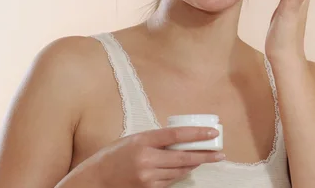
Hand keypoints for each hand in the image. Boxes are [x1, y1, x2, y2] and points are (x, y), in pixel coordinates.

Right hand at [77, 127, 223, 187]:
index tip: (213, 133)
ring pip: (180, 170)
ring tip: (206, 159)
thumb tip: (180, 137)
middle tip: (219, 153)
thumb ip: (155, 139)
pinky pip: (171, 181)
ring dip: (194, 164)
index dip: (197, 134)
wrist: (95, 180)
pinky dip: (181, 174)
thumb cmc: (114, 156)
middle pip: (183, 156)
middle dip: (205, 155)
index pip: (176, 135)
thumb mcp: (134, 140)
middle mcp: (146, 159)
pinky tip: (188, 168)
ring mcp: (147, 177)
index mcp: (143, 141)